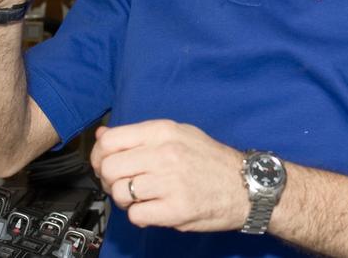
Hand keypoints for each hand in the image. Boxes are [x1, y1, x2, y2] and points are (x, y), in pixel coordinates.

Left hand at [91, 120, 247, 231]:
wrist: (247, 186)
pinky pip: (136, 215)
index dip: (99, 155)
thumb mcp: (179, 134)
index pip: (111, 140)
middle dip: (110, 180)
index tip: (104, 163)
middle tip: (124, 184)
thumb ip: (140, 135)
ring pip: (120, 193)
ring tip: (142, 197)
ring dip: (126, 199)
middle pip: (109, 168)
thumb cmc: (212, 161)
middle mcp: (166, 154)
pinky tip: (154, 208)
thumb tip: (102, 134)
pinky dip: (140, 215)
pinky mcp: (176, 209)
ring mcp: (171, 182)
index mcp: (164, 131)